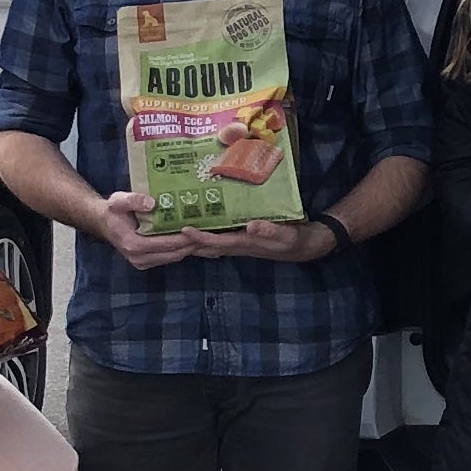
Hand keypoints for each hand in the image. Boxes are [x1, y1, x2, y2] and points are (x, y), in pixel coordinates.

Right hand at [95, 191, 198, 270]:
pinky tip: (193, 238)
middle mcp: (139, 258)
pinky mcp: (147, 262)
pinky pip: (169, 257)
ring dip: (189, 248)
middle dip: (193, 244)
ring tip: (206, 235)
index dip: (185, 238)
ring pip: (174, 257)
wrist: (104, 223)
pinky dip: (182, 249)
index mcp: (134, 245)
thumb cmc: (112, 211)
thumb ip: (133, 200)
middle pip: (174, 253)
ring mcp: (143, 262)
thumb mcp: (118, 201)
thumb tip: (151, 203)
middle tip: (211, 232)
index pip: (166, 244)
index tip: (201, 228)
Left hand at [182, 218, 334, 262]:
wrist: (306, 245)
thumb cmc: (296, 240)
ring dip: (190, 240)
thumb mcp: (288, 235)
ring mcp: (236, 243)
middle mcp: (236, 245)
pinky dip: (203, 233)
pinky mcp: (239, 238)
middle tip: (165, 231)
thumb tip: (252, 225)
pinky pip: (216, 237)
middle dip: (186, 242)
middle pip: (204, 247)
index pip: (216, 243)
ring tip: (172, 228)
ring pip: (207, 243)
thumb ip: (271, 231)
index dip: (199, 238)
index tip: (183, 229)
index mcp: (244, 244)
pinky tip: (195, 223)